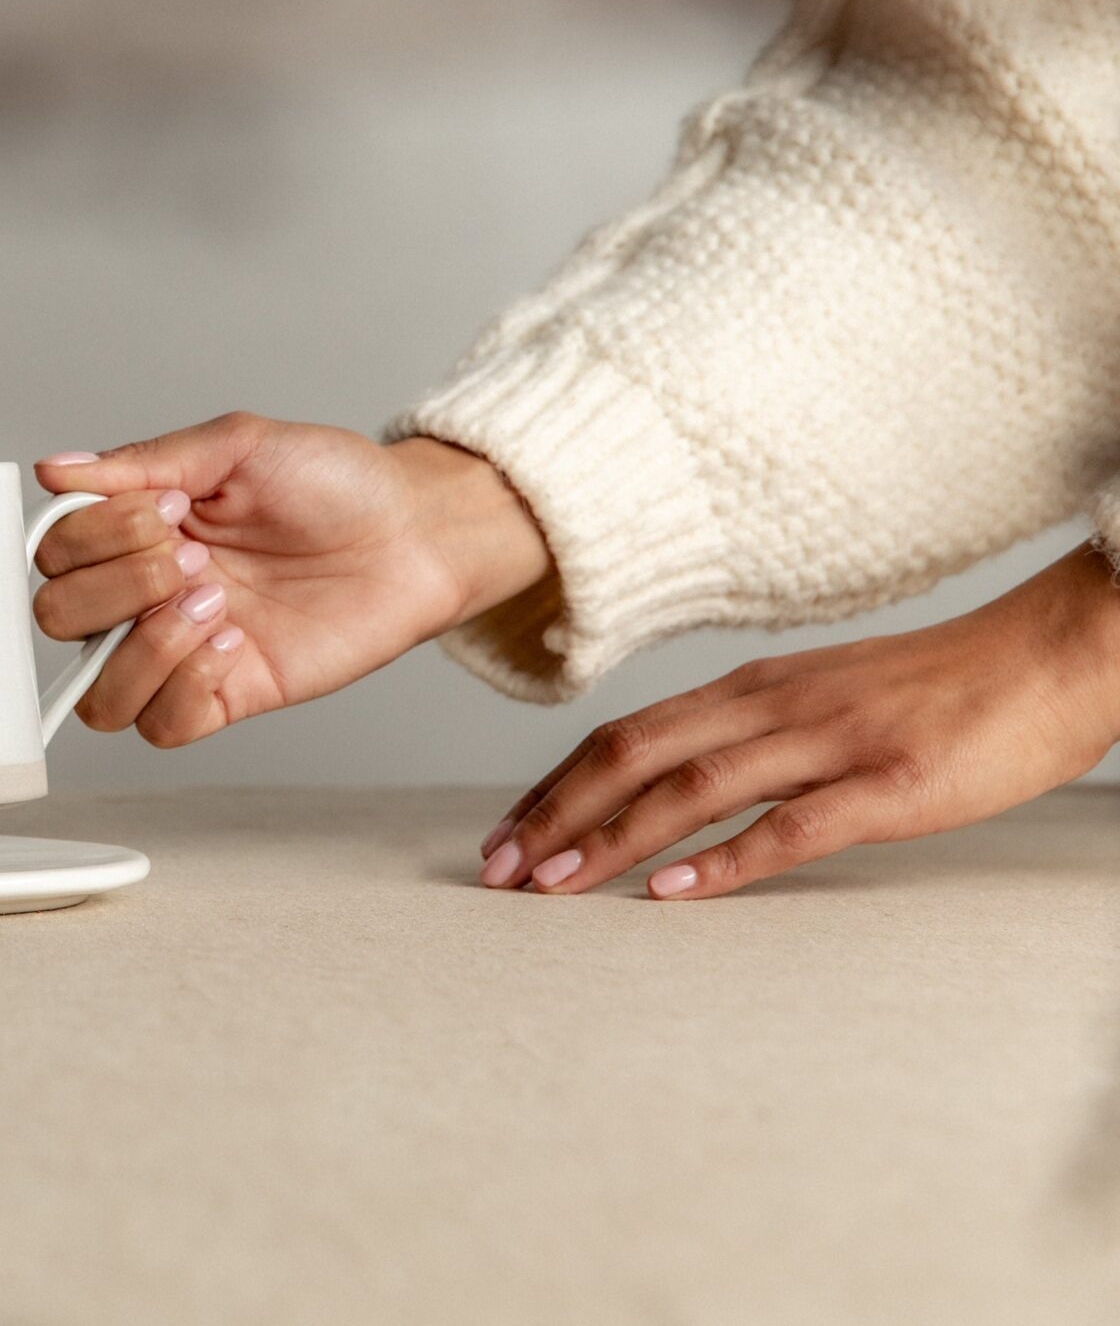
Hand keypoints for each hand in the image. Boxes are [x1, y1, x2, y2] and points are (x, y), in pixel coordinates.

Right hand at [33, 415, 548, 744]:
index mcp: (137, 530)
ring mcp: (184, 651)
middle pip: (59, 620)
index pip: (55, 552)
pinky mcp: (229, 695)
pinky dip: (184, 685)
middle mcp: (147, 594)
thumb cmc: (335, 483)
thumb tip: (55, 469)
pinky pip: (163, 727)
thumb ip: (142, 461)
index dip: (96, 535)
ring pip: (99, 694)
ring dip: (146, 645)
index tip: (168, 509)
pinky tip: (233, 642)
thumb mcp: (235, 446)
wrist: (414, 533)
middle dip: (121, 584)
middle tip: (195, 557)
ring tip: (213, 603)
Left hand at [481, 545, 1119, 898]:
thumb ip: (748, 731)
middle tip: (497, 871)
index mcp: (750, 689)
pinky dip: (725, 861)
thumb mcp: (820, 697)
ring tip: (554, 884)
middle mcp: (773, 707)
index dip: (553, 784)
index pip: (623, 733)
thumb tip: (672, 777)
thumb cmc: (937, 688)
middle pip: (634, 755)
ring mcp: (829, 744)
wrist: (1050, 655)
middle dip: (556, 814)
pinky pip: (792, 826)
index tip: (502, 835)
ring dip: (612, 838)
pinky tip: (674, 892)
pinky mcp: (888, 784)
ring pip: (692, 790)